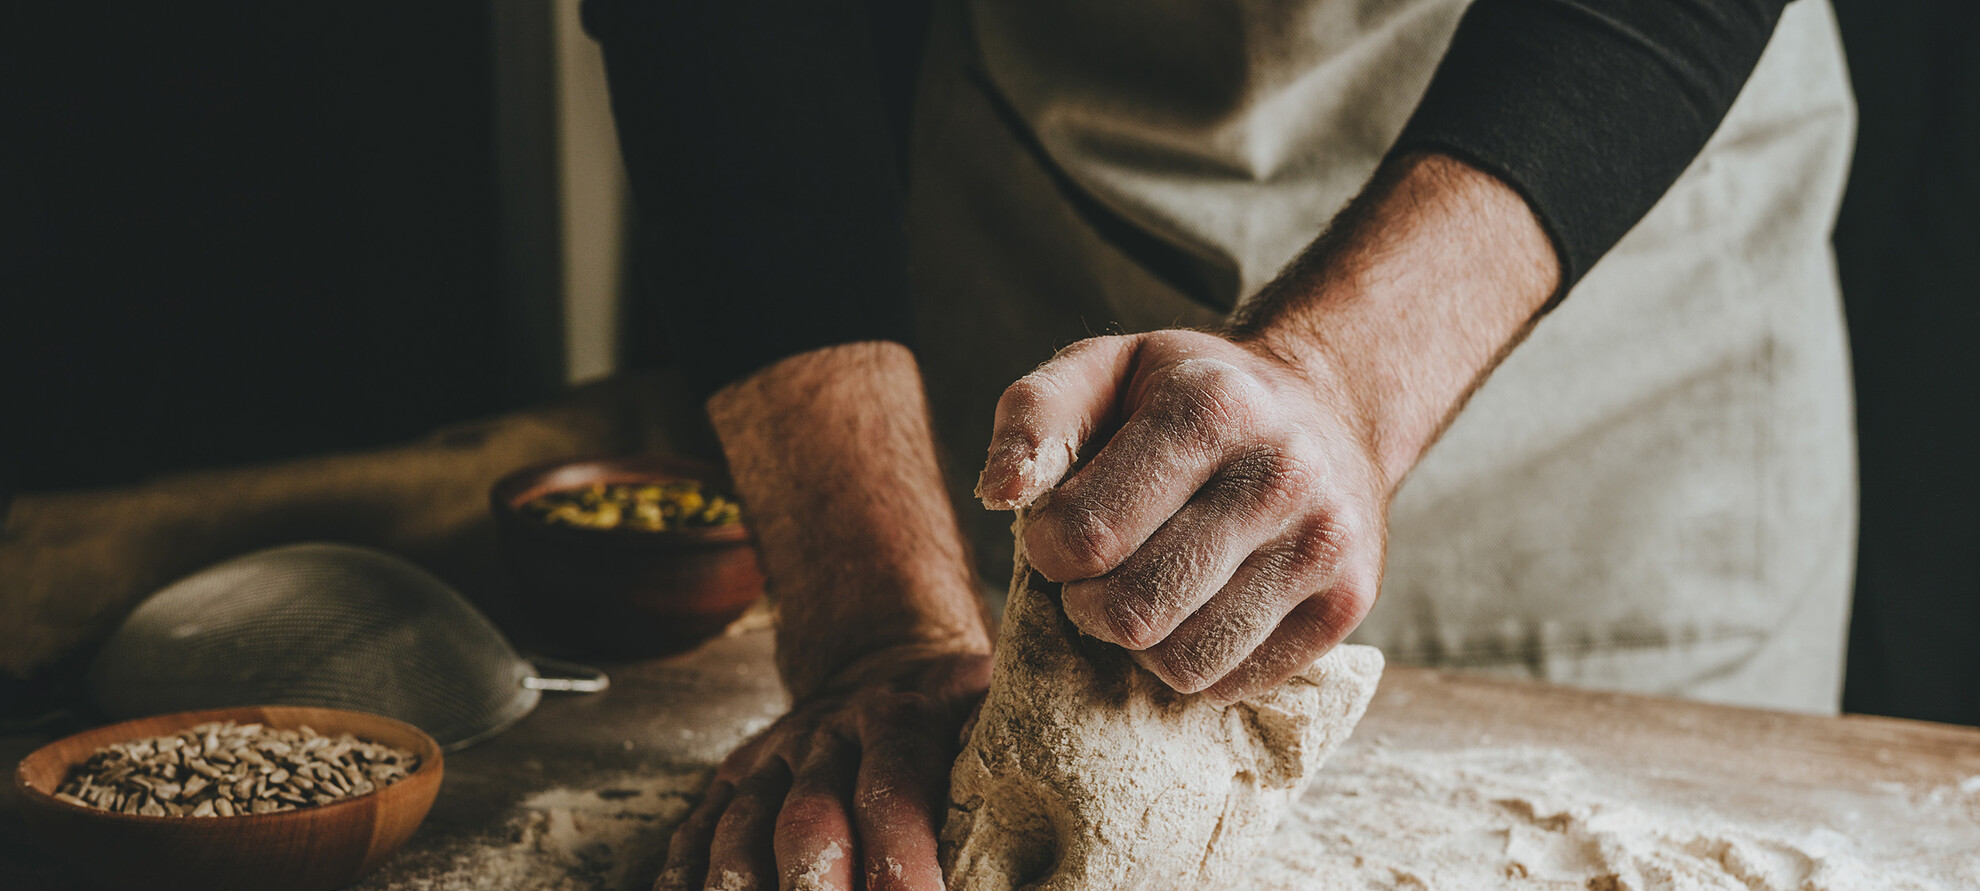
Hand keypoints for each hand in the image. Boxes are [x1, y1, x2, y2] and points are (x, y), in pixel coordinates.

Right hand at [656, 647, 990, 890]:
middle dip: (818, 890)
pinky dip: (687, 878)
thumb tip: (1067, 829)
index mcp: (901, 721)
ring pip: (740, 832)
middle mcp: (826, 739)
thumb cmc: (957, 710)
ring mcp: (770, 763)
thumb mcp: (996, 708)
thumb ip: (1012, 755)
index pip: (895, 792)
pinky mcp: (730, 785)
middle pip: (807, 822)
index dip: (904, 859)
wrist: (881, 655)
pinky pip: (694, 835)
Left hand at [977, 329, 1388, 703]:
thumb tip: (1000, 493)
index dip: (1047, 549)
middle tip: (1094, 573)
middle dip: (1086, 605)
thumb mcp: (1103, 369)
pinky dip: (1196, 661)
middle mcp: (1281, 473)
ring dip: (1139, 642)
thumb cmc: (1188, 397)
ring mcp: (1324, 543)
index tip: (1059, 532)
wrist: (1328, 408)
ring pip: (1184, 662)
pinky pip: (1234, 683)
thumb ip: (1035, 417)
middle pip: (1134, 612)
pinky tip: (1200, 607)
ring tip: (1147, 587)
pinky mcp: (1349, 602)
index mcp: (1212, 406)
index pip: (1088, 534)